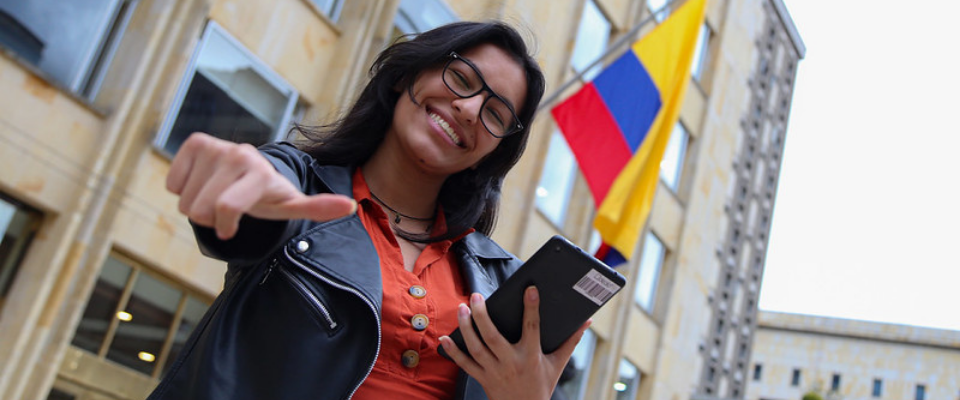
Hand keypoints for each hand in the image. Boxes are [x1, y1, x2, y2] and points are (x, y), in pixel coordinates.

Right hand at [166, 133, 356, 238]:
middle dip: (211, 217)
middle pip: (200, 210)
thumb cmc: (270, 194)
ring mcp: (216, 146)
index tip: (232, 228)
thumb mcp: (292, 205)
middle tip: (229, 207)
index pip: (225, 208)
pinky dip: (185, 188)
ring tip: (220, 193)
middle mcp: (239, 155)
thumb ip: (318, 208)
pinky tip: (206, 181)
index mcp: (261, 173)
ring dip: (198, 203)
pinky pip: (173, 183)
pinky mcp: (195, 142)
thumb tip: (351, 206)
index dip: (224, 226)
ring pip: (184, 200)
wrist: (251, 171)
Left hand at [440, 287, 590, 399]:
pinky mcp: (483, 379)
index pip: (532, 328)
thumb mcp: (557, 363)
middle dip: (483, 316)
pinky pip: (465, 365)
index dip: (531, 308)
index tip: (529, 289)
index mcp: (531, 356)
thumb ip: (570, 341)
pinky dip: (454, 352)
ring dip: (467, 327)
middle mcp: (511, 363)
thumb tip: (586, 321)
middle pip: (493, 337)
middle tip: (476, 296)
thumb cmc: (542, 385)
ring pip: (477, 348)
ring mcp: (495, 372)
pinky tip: (444, 338)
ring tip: (462, 308)